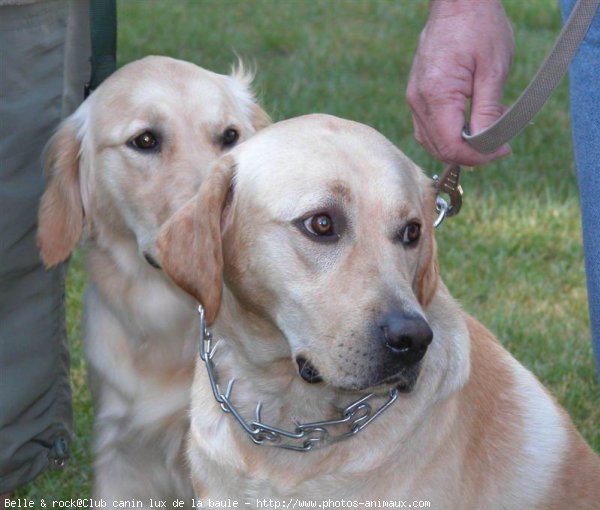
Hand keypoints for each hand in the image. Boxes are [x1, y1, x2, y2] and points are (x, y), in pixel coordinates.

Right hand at [406, 0, 513, 165]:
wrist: (457, 2)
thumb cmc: (479, 27)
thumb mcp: (494, 70)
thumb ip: (488, 112)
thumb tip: (488, 145)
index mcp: (436, 95)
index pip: (451, 146)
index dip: (477, 156)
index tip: (503, 150)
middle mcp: (419, 101)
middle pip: (440, 149)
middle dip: (470, 154)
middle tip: (500, 144)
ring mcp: (414, 99)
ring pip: (432, 142)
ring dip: (460, 146)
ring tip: (488, 133)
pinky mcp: (417, 95)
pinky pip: (429, 128)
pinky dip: (449, 134)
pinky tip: (471, 123)